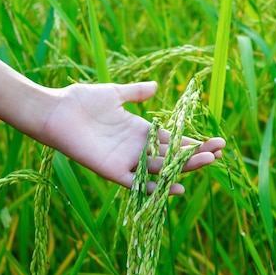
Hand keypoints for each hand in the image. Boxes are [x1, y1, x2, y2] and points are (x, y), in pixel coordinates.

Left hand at [38, 81, 224, 193]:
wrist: (55, 111)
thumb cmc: (81, 100)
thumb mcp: (114, 93)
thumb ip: (136, 92)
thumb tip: (156, 86)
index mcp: (141, 130)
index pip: (174, 139)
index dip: (195, 142)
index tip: (218, 142)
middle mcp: (137, 148)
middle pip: (174, 154)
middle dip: (198, 154)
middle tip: (220, 152)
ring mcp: (127, 161)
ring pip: (163, 168)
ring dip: (185, 167)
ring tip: (209, 162)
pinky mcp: (113, 171)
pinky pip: (137, 184)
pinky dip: (155, 188)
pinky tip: (176, 188)